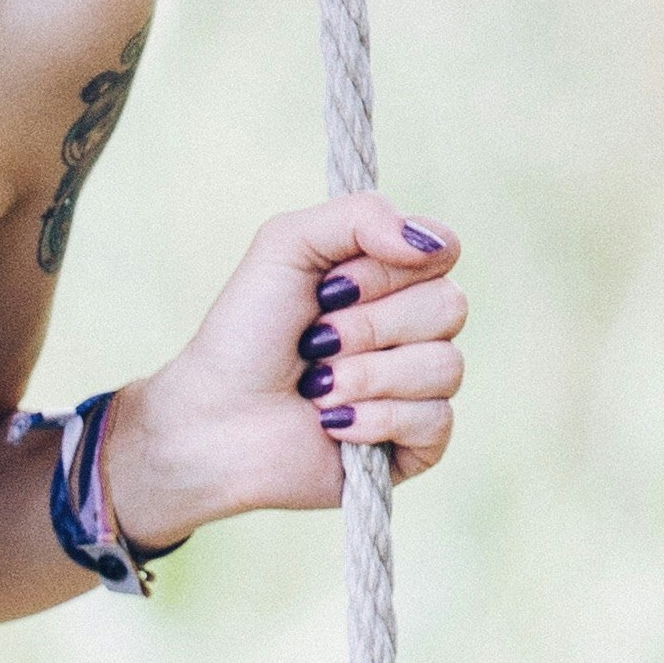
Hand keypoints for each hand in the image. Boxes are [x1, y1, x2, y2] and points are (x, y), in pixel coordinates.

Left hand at [99, 199, 465, 541]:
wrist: (213, 420)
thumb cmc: (244, 334)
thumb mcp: (286, 245)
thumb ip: (359, 215)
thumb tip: (434, 244)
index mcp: (392, 279)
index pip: (443, 252)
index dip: (388, 271)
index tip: (330, 287)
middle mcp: (413, 331)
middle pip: (450, 307)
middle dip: (368, 326)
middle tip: (313, 341)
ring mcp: (417, 389)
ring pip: (445, 367)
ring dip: (365, 376)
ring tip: (314, 389)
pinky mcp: (415, 447)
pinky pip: (436, 421)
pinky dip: (375, 420)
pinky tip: (331, 424)